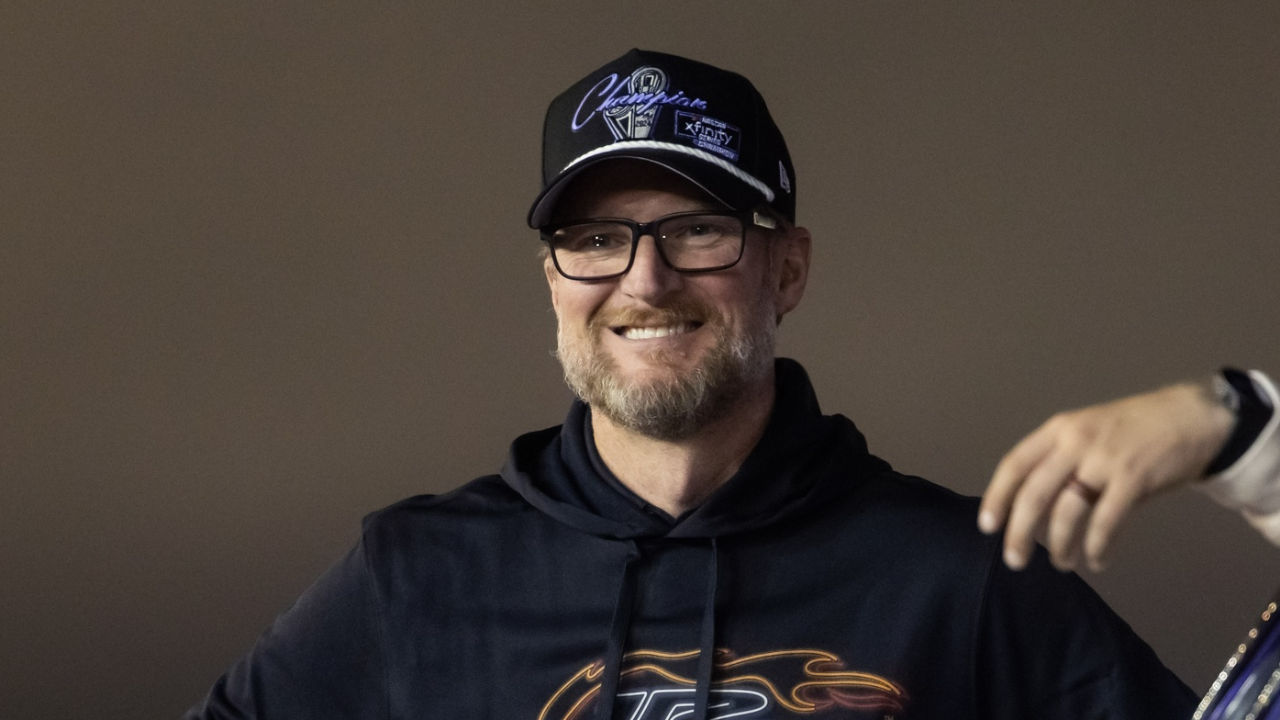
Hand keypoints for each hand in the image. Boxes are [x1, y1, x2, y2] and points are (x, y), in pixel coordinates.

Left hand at [978, 382, 1233, 572]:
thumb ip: (1060, 461)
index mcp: (1058, 430)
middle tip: (1014, 560)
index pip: (1014, 465)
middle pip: (1034, 494)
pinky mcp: (1134, 478)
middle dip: (1020, 532)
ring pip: (1068, 512)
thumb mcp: (1087, 432)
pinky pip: (1105, 521)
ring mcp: (1104, 459)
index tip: (987, 527)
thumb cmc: (1133, 430)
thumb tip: (1030, 507)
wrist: (1191, 417)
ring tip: (1062, 562)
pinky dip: (1097, 546)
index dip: (997, 497)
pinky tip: (1097, 559)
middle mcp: (1075, 442)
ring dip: (1060, 544)